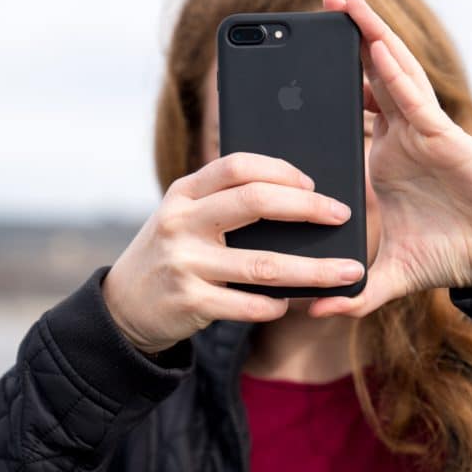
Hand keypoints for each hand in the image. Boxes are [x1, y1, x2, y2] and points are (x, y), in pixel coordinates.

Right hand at [101, 153, 365, 352]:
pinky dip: (277, 305)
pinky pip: (248, 305)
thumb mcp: (185, 217)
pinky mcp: (190, 303)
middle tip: (341, 214)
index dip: (280, 170)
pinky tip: (290, 303)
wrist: (123, 305)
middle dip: (307, 209)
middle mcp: (181, 222)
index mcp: (184, 193)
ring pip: (263, 264)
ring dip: (313, 271)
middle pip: (255, 203)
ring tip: (347, 272)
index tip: (314, 184)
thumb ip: (225, 204)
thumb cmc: (173, 252)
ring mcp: (184, 263)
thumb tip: (299, 202)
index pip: (237, 166)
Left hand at [307, 0, 471, 318]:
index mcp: (383, 159)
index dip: (326, 88)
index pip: (349, 113)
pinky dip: (395, 72)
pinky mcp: (446, 136)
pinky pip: (415, 99)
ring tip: (343, 3)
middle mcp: (401, 137)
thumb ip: (354, 291)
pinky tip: (374, 45)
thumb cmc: (448, 256)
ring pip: (392, 74)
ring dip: (369, 36)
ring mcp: (423, 132)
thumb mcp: (390, 274)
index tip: (293, 70)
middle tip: (316, 10)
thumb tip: (316, 310)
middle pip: (368, 79)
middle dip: (345, 44)